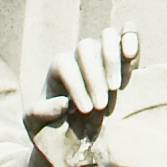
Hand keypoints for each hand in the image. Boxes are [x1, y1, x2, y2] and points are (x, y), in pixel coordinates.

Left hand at [25, 27, 139, 166]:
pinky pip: (129, 33)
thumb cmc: (54, 126)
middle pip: (85, 48)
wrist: (77, 132)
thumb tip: (64, 102)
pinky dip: (131, 39)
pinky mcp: (124, 53)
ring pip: (107, 36)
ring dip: (112, 59)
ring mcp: (103, 50)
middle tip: (102, 106)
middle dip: (94, 78)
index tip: (86, 110)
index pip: (66, 65)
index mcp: (59, 66)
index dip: (76, 86)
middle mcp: (81, 54)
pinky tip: (130, 55)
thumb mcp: (36, 124)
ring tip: (116, 87)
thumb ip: (40, 113)